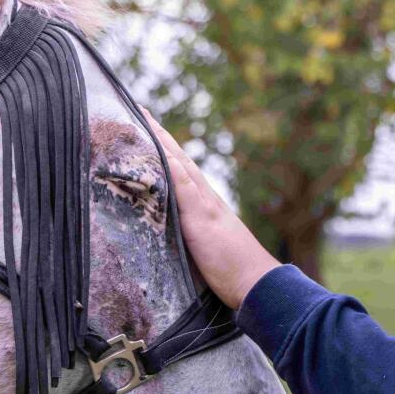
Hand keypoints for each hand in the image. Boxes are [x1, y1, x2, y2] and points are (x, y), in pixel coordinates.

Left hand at [141, 108, 279, 308]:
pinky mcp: (202, 218)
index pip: (180, 168)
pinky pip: (183, 188)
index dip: (163, 148)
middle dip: (158, 135)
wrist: (256, 283)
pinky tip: (159, 153)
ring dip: (160, 143)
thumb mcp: (204, 248)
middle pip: (178, 159)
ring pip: (179, 166)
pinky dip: (172, 168)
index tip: (146, 127)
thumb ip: (189, 233)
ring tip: (142, 121)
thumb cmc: (232, 271)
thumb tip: (167, 227)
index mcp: (205, 204)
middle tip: (138, 111)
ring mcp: (204, 206)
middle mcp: (205, 198)